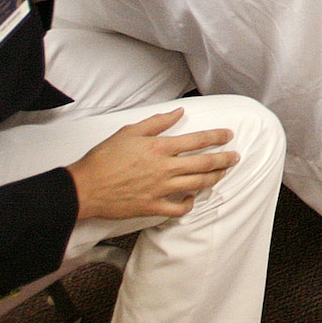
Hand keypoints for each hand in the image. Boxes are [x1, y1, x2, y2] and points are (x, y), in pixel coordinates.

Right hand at [67, 109, 238, 220]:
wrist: (85, 187)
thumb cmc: (104, 157)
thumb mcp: (129, 131)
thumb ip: (157, 122)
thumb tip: (178, 113)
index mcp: (159, 147)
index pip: (197, 140)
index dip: (216, 137)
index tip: (228, 136)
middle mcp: (164, 168)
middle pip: (204, 164)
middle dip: (224, 160)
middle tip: (236, 157)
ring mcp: (160, 189)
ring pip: (196, 185)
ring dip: (214, 179)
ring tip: (222, 174)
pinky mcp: (152, 207)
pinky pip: (178, 209)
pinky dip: (189, 204)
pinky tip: (192, 198)